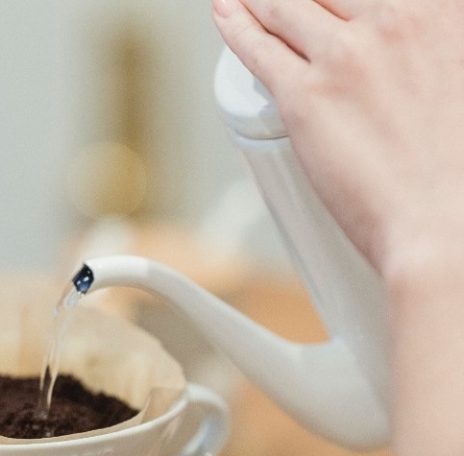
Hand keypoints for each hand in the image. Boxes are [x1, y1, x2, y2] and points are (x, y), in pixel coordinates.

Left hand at [212, 0, 463, 281]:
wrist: (446, 222)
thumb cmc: (459, 174)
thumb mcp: (463, 73)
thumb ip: (435, 52)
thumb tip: (414, 64)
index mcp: (442, 11)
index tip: (338, 2)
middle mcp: (394, 19)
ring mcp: (345, 57)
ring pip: (289, 5)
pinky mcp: (305, 98)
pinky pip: (260, 50)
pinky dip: (237, 26)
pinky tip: (226, 13)